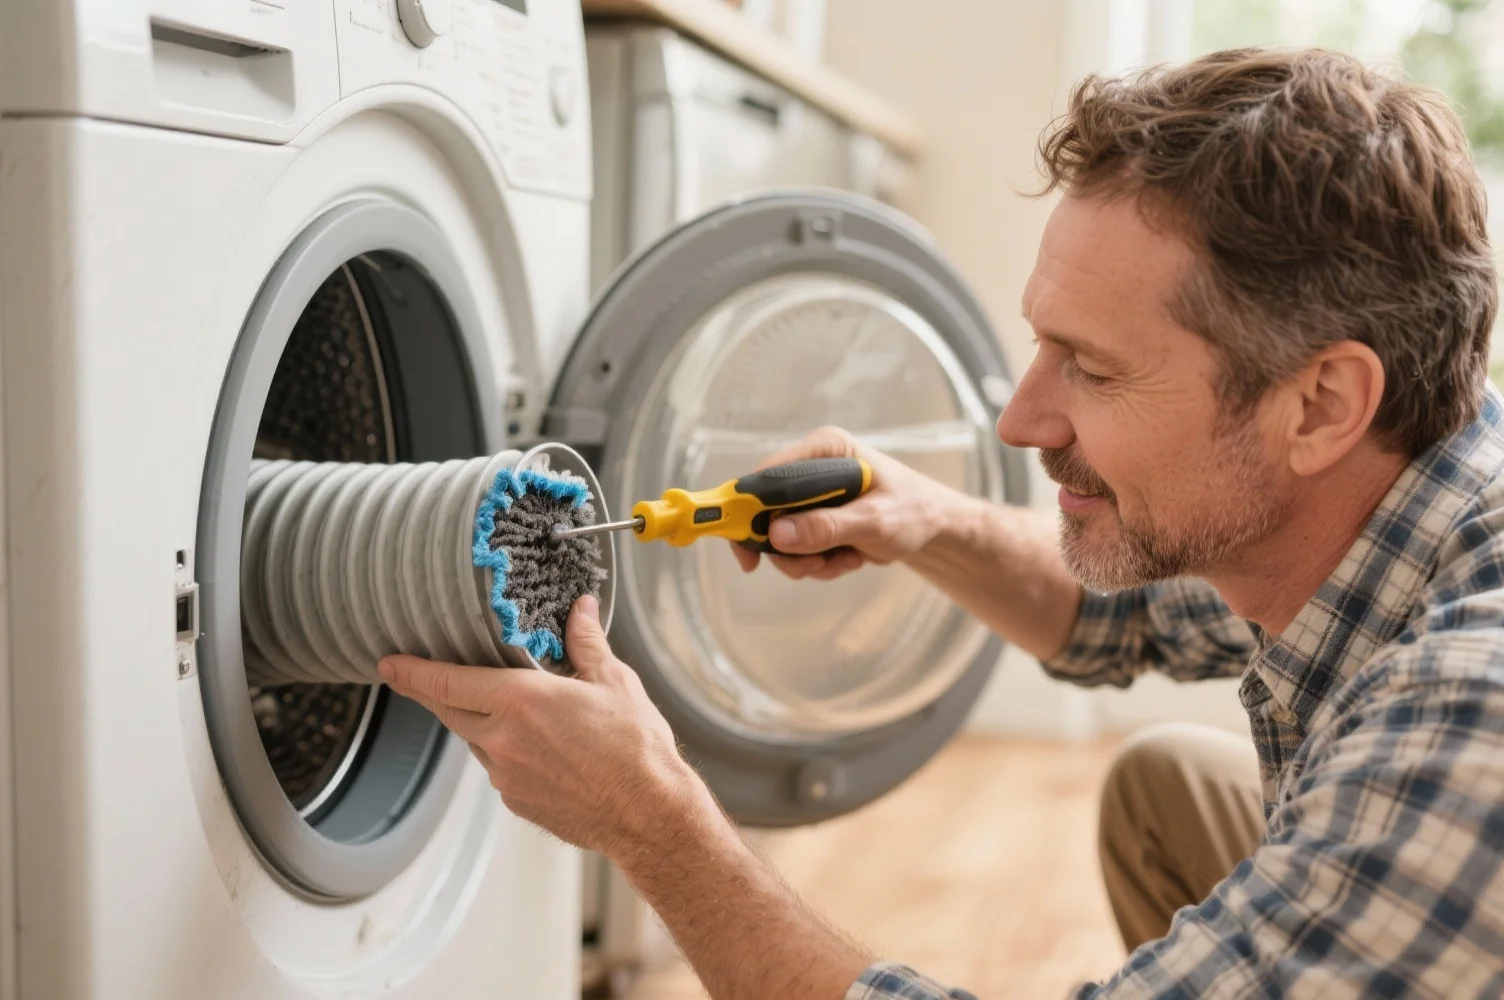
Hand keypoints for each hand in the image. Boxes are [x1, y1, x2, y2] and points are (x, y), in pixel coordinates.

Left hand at [378, 596, 722, 858]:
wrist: (648, 814)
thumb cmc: (635, 749)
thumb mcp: (614, 682)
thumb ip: (586, 643)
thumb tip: (579, 610)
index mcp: (521, 701)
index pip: (447, 681)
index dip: (412, 671)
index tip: (389, 662)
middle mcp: (502, 740)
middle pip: (447, 711)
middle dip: (426, 692)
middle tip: (409, 677)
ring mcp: (506, 776)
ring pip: (475, 740)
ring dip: (478, 722)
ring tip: (507, 711)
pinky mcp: (517, 803)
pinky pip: (499, 769)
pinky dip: (505, 753)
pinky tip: (538, 749)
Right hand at [733, 426, 958, 580]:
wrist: (935, 527)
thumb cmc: (914, 512)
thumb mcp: (874, 522)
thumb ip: (827, 527)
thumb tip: (777, 535)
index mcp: (825, 449)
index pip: (767, 476)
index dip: (747, 511)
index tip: (746, 552)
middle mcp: (813, 466)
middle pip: (766, 511)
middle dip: (789, 548)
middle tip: (813, 566)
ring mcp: (812, 493)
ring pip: (780, 537)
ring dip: (807, 560)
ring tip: (845, 561)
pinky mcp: (816, 515)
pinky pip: (797, 547)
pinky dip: (818, 563)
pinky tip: (849, 559)